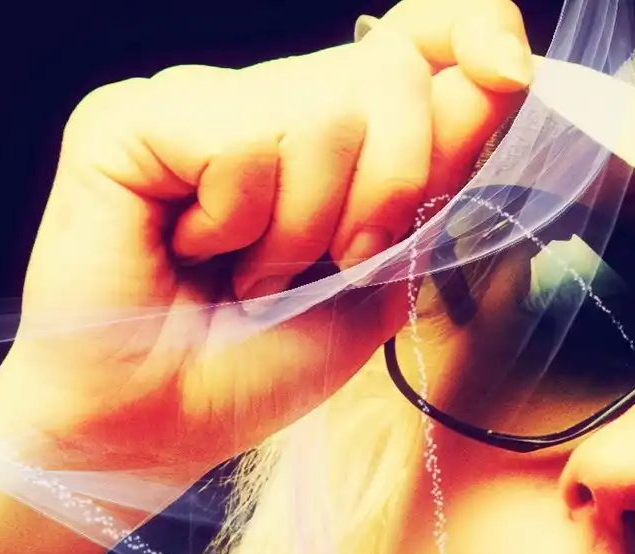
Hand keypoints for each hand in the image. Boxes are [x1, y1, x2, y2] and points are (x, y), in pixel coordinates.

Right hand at [0, 0, 533, 483]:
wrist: (151, 433)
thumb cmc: (250, 366)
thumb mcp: (379, 281)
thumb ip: (435, 185)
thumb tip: (495, 82)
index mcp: (324, 128)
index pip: (413, 36)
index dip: (471, 29)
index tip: (508, 76)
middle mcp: (259, 97)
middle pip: (386, 71)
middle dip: (393, 188)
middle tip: (336, 265)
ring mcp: (192, 100)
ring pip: (322, 111)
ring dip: (305, 228)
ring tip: (250, 276)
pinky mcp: (125, 120)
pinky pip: (242, 139)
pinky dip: (239, 220)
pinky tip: (193, 253)